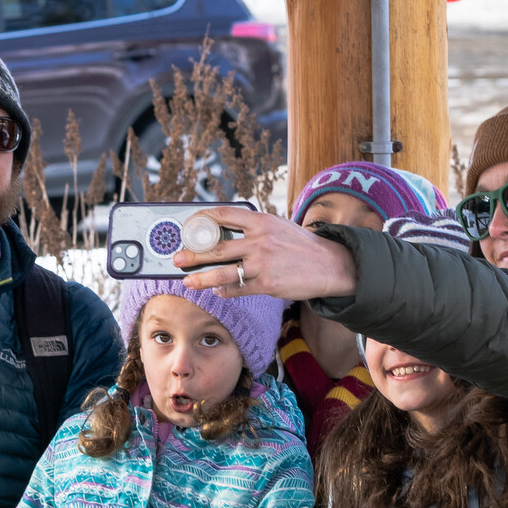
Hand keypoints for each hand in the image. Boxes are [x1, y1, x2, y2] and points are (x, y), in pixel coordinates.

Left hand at [172, 209, 358, 301]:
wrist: (330, 264)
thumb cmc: (301, 245)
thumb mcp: (278, 225)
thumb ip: (252, 227)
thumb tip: (223, 231)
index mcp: (260, 221)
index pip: (222, 215)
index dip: (200, 220)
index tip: (188, 227)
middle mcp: (259, 241)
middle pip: (215, 248)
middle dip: (191, 255)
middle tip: (177, 259)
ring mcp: (262, 264)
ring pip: (222, 273)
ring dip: (201, 279)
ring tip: (187, 281)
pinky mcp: (267, 284)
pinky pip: (238, 289)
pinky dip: (225, 291)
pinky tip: (217, 291)